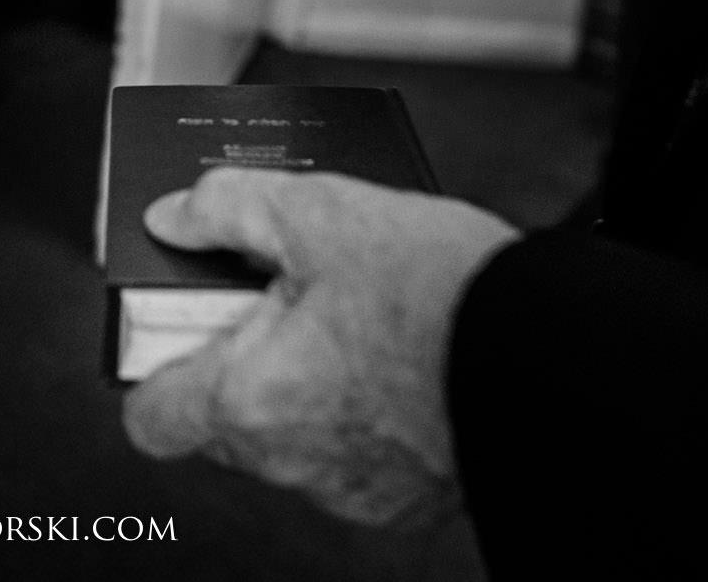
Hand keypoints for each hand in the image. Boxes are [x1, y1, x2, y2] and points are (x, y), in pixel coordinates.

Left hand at [122, 169, 517, 529]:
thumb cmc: (444, 294)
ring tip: (357, 318)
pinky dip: (365, 410)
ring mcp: (354, 488)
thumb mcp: (320, 212)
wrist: (557, 352)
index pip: (150, 416)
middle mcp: (294, 462)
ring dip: (308, 382)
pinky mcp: (408, 497)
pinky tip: (399, 356)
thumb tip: (177, 216)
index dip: (155, 363)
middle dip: (244, 355)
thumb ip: (227, 208)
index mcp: (251, 400)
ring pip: (294, 434)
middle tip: (286, 296)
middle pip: (224, 417)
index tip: (179, 321)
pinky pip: (357, 452)